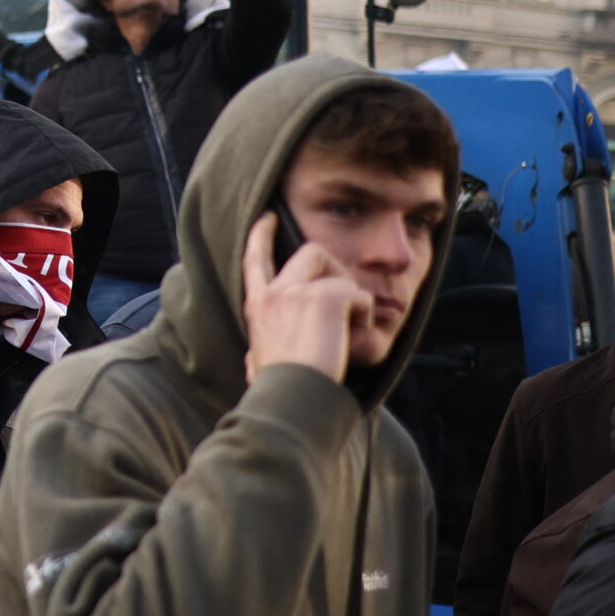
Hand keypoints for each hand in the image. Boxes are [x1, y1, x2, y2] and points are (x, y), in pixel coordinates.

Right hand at [243, 213, 368, 384]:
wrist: (290, 397)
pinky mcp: (326, 296)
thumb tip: (250, 363)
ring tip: (348, 330)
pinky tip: (353, 340)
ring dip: (351, 297)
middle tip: (346, 294)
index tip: (267, 218)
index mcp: (257, 306)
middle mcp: (274, 292)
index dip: (261, 235)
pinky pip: (360, 297)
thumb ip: (256, 351)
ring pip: (338, 270)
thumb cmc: (276, 389)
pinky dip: (364, 319)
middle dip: (335, 269)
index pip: (254, 259)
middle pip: (311, 251)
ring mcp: (298, 291)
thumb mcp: (255, 362)